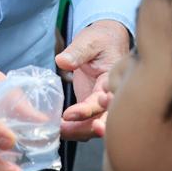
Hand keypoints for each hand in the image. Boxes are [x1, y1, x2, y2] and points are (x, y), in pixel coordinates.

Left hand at [56, 19, 128, 140]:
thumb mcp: (89, 40)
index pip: (103, 101)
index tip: (69, 114)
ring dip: (77, 131)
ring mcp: (101, 101)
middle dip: (87, 130)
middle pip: (103, 119)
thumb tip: (62, 61)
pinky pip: (86, 121)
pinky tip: (60, 129)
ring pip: (94, 124)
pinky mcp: (92, 104)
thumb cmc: (100, 39)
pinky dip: (74, 127)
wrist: (105, 40)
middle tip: (67, 132)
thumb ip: (77, 51)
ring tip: (58, 131)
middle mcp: (110, 94)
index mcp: (113, 79)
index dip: (88, 110)